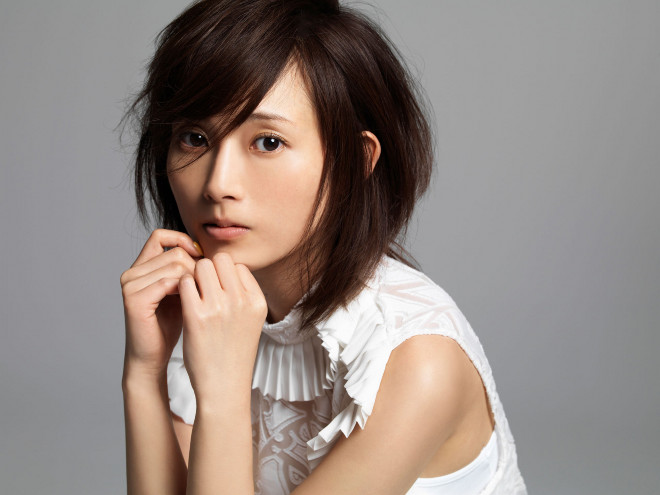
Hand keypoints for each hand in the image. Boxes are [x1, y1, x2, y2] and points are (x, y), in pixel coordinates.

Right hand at [120, 229, 202, 378]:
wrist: (153, 356)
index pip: (161, 235)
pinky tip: (194, 302)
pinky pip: (168, 281)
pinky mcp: (134, 299)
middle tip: (208, 285)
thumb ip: (188, 271)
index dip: (185, 242)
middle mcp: (132, 272)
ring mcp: (130, 285)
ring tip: (203, 296)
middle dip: (197, 266)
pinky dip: (186, 289)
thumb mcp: (182, 291)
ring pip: (174, 264)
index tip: (203, 258)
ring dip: (195, 278)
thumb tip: (211, 251)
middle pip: (174, 251)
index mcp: (141, 267)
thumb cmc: (171, 325)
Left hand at [178, 252, 267, 402]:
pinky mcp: (196, 316)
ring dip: (194, 276)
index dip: (224, 273)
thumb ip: (243, 294)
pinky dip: (182, 287)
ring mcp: (219, 307)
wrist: (223, 387)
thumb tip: (225, 269)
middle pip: (220, 260)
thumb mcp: (251, 320)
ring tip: (193, 295)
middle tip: (202, 288)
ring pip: (202, 266)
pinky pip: (185, 282)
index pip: (238, 265)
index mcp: (257, 301)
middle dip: (208, 269)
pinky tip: (182, 302)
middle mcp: (241, 301)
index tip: (217, 289)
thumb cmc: (234, 354)